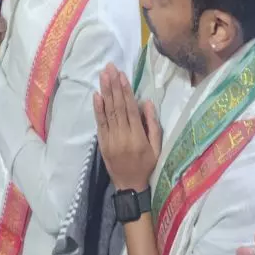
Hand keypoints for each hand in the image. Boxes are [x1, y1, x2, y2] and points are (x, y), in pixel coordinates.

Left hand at [95, 65, 161, 192]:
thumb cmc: (147, 166)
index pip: (130, 109)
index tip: (122, 75)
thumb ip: (153, 125)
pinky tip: (96, 95)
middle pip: (117, 107)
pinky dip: (98, 109)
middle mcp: (122, 136)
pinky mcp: (102, 143)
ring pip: (107, 112)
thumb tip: (147, 103)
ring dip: (105, 92)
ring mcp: (110, 140)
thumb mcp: (157, 148)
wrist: (130, 186)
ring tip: (103, 76)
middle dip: (113, 86)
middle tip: (110, 68)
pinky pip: (100, 124)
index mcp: (137, 137)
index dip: (126, 91)